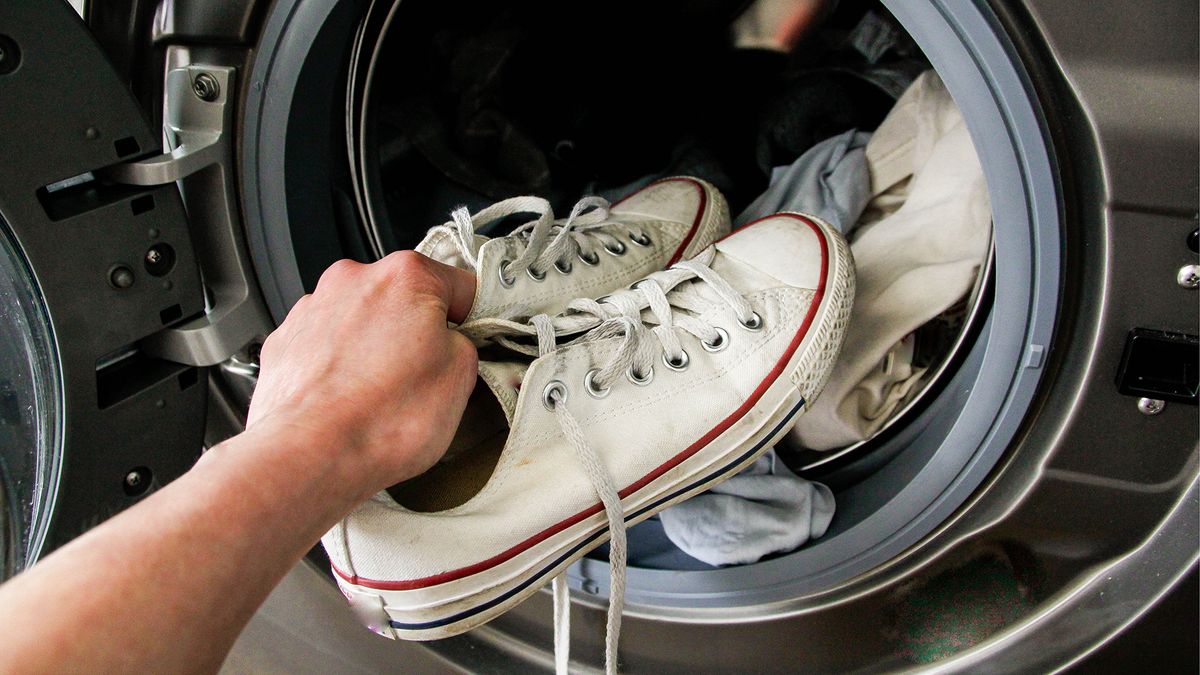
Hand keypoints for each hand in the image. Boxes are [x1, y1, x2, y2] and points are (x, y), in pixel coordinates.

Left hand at [246, 251, 477, 497]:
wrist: (309, 456)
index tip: (472, 341)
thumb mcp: (460, 376)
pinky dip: (343, 369)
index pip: (459, 286)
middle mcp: (353, 282)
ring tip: (384, 397)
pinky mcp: (287, 342)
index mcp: (404, 277)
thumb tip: (454, 344)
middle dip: (419, 335)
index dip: (472, 319)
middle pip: (406, 302)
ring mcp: (314, 310)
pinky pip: (329, 347)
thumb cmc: (377, 421)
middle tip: (427, 377)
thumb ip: (465, 343)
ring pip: (365, 324)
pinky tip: (352, 401)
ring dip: (378, 352)